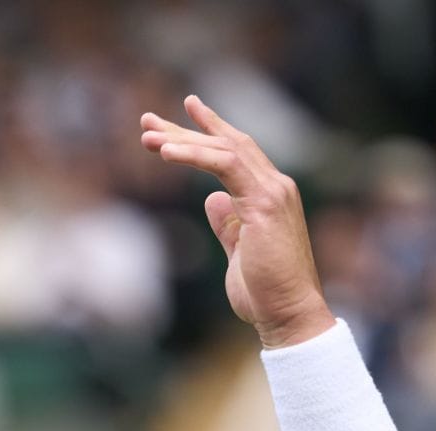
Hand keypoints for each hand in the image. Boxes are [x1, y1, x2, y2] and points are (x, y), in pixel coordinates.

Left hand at [141, 95, 333, 347]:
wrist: (288, 314)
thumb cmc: (264, 292)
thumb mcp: (237, 251)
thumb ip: (226, 222)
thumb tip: (211, 199)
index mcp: (269, 195)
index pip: (237, 152)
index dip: (209, 130)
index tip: (182, 111)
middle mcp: (275, 186)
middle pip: (227, 144)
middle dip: (186, 129)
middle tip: (147, 121)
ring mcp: (273, 192)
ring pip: (224, 150)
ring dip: (183, 140)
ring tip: (148, 136)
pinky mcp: (265, 203)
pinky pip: (225, 166)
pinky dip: (195, 156)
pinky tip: (167, 153)